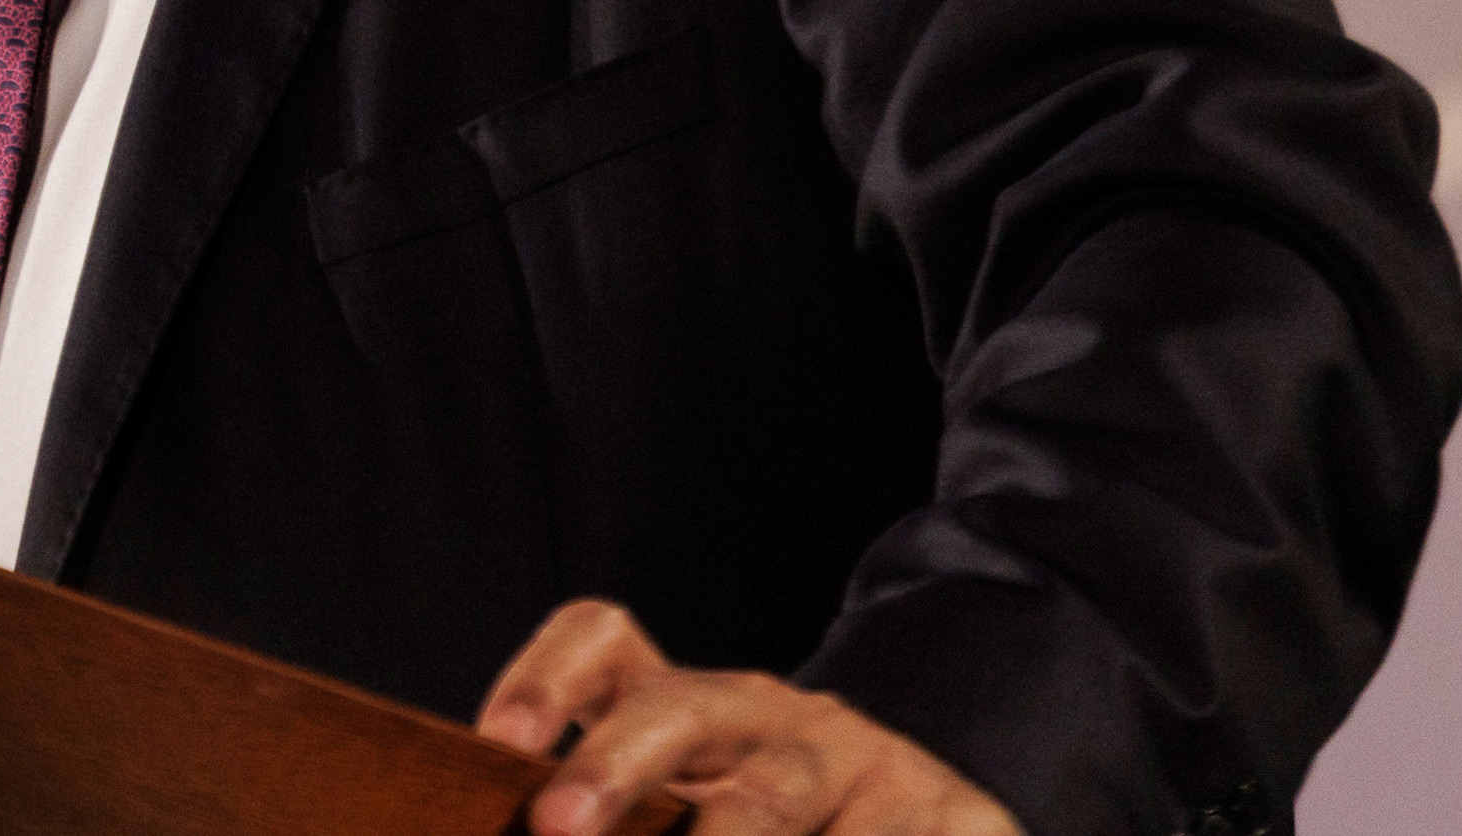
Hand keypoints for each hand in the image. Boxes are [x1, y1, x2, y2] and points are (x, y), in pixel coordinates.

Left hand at [477, 600, 1023, 835]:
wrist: (949, 816)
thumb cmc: (792, 832)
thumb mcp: (703, 807)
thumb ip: (621, 812)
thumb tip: (531, 828)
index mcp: (702, 712)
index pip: (608, 645)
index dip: (548, 677)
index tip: (499, 740)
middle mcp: (781, 723)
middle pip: (689, 711)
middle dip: (615, 766)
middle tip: (556, 828)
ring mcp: (873, 770)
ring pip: (782, 794)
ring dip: (729, 834)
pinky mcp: (961, 820)